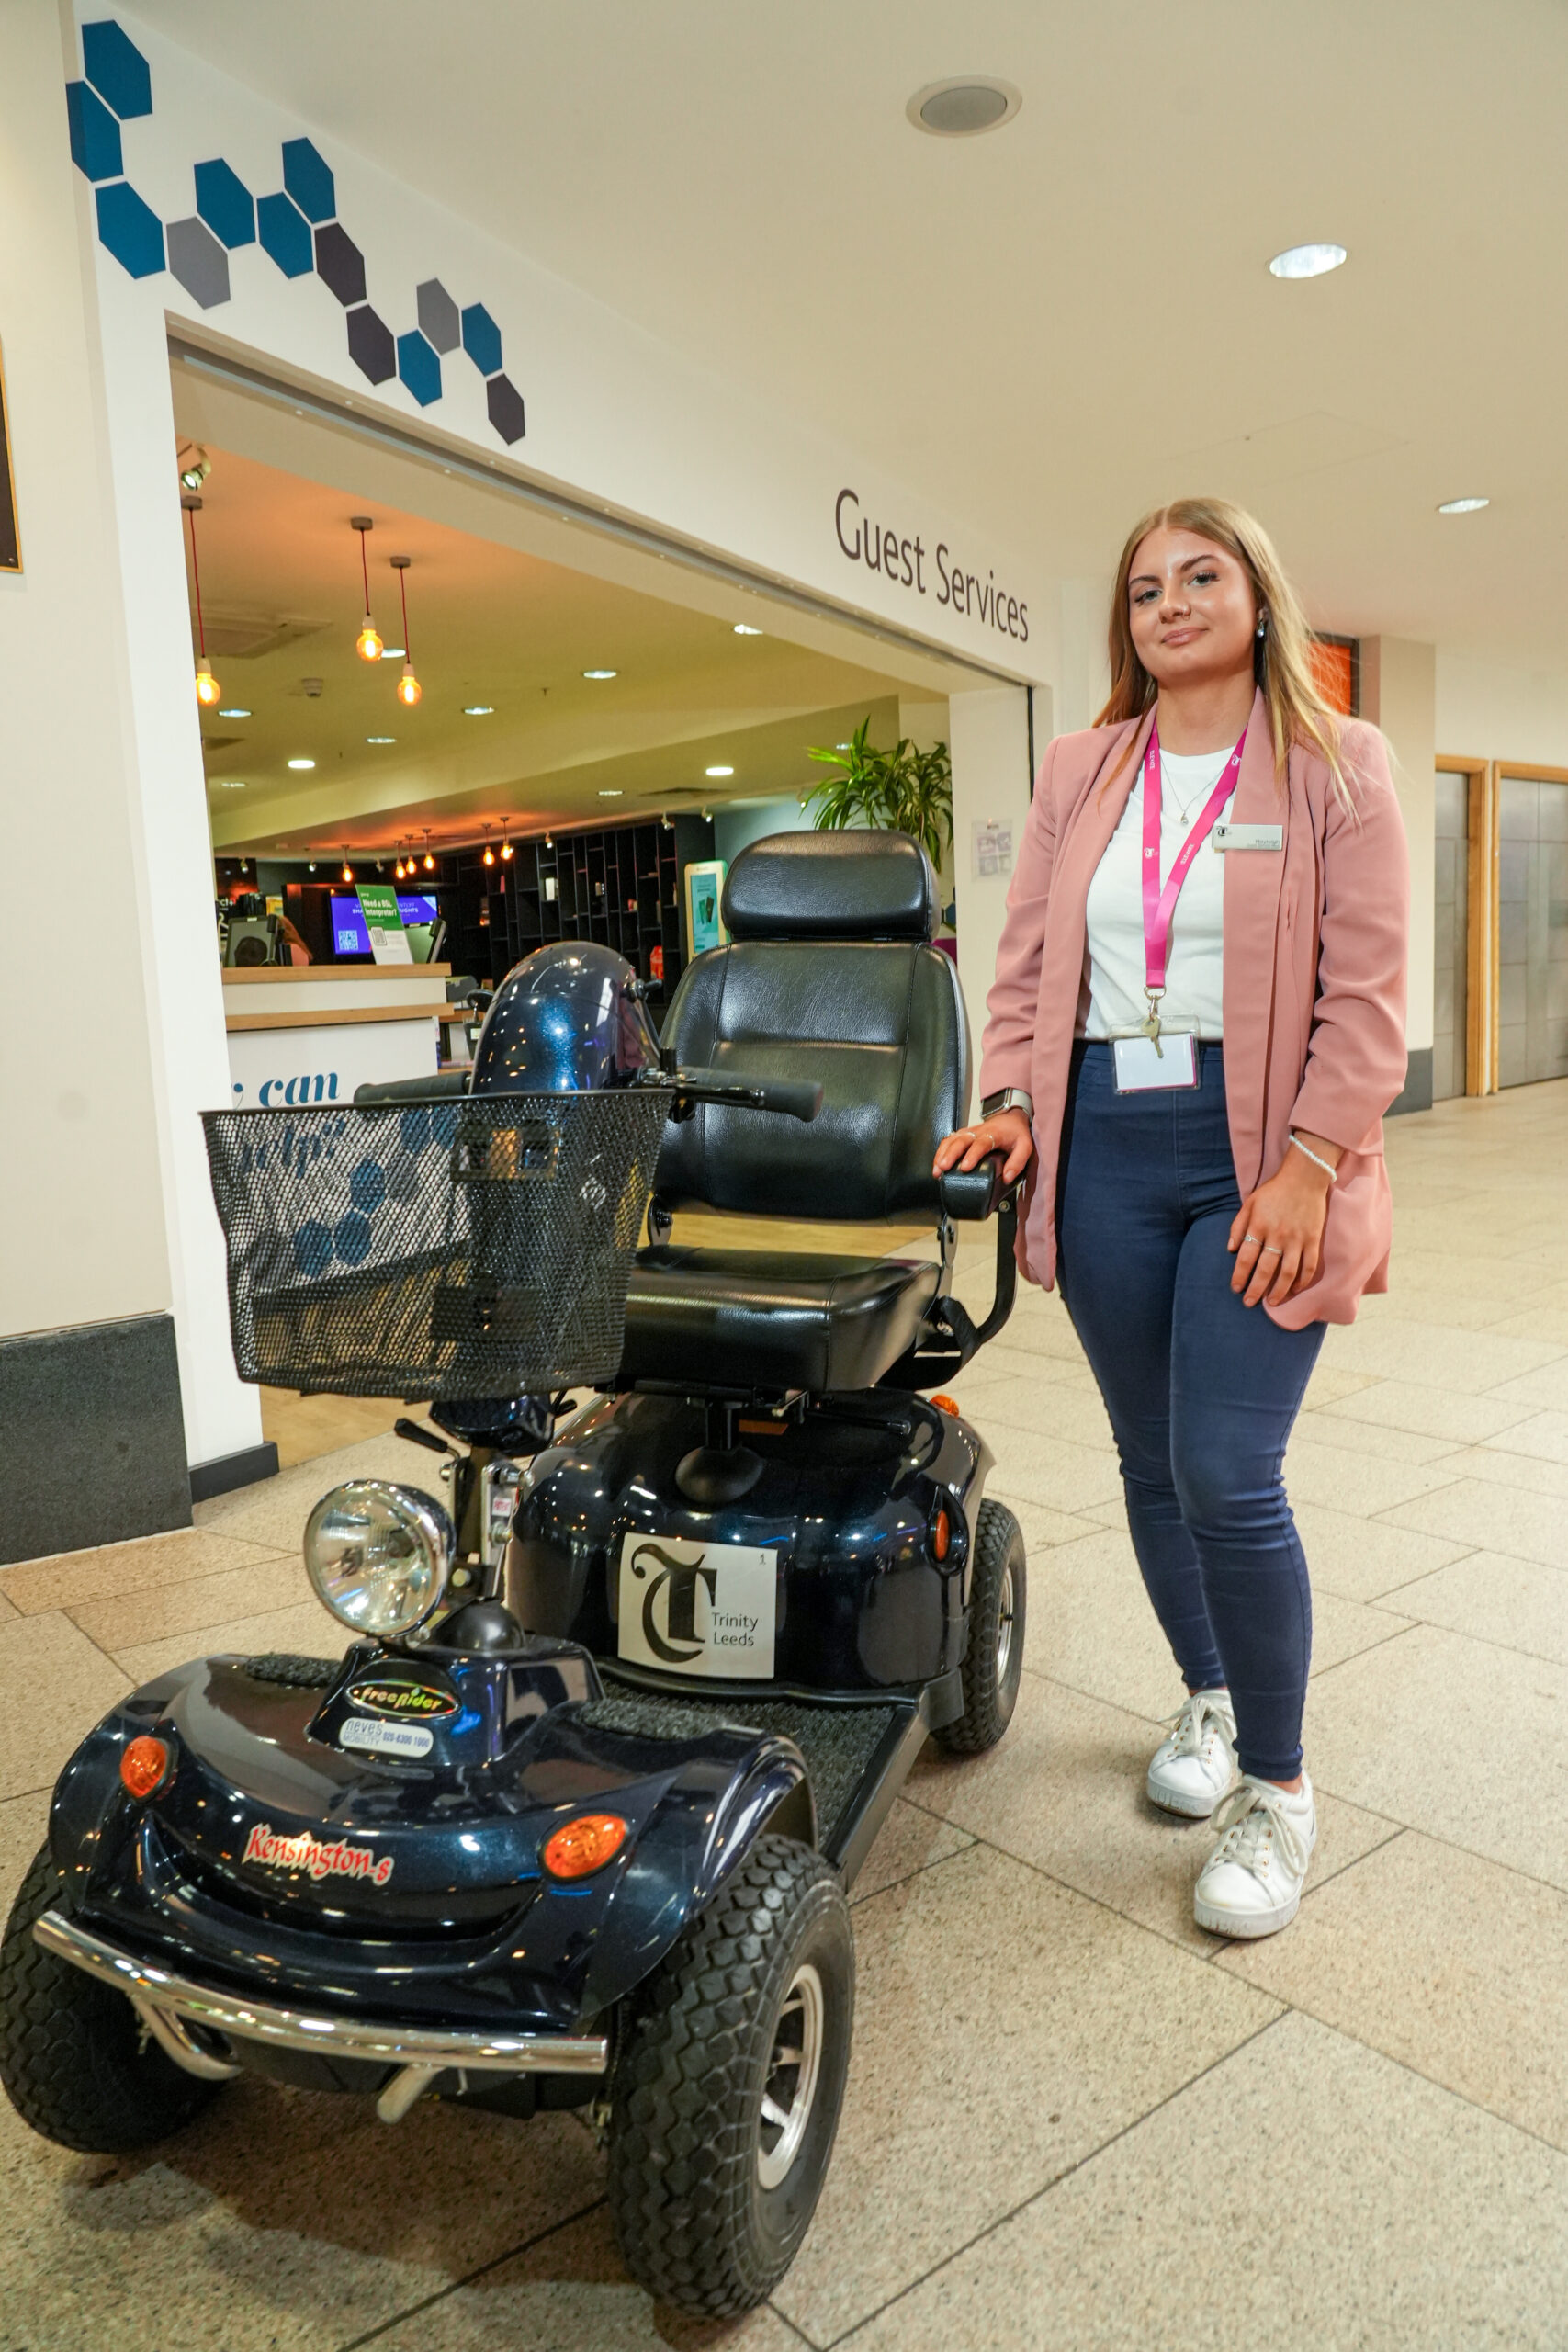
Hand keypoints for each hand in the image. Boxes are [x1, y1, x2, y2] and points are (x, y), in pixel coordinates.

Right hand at [933, 1106, 1034, 1184]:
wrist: (1011, 1118)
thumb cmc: (1016, 1133)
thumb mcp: (1025, 1147)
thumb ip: (1017, 1162)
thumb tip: (1007, 1178)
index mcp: (994, 1134)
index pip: (981, 1143)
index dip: (972, 1155)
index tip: (965, 1168)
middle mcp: (979, 1131)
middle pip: (961, 1140)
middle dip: (950, 1154)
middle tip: (943, 1168)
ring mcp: (969, 1132)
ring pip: (952, 1139)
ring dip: (942, 1153)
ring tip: (937, 1170)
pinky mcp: (963, 1134)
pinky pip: (949, 1140)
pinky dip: (941, 1151)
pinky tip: (937, 1163)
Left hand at [1228, 1132, 1339, 1307]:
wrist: (1304, 1177)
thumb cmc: (1274, 1191)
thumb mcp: (1249, 1203)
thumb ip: (1238, 1226)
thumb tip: (1230, 1249)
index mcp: (1259, 1225)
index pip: (1246, 1257)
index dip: (1239, 1275)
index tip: (1236, 1288)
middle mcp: (1278, 1235)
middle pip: (1265, 1269)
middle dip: (1255, 1289)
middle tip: (1249, 1302)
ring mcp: (1297, 1238)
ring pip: (1288, 1272)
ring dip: (1279, 1290)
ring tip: (1271, 1302)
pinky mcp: (1313, 1239)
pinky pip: (1309, 1265)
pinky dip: (1302, 1281)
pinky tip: (1295, 1290)